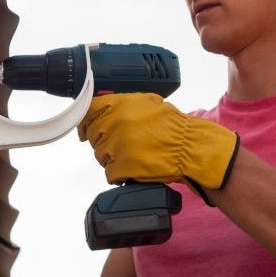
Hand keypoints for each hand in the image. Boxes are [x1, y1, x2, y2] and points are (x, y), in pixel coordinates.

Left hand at [77, 93, 239, 202]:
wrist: (190, 149)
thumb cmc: (173, 127)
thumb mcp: (149, 103)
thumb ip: (123, 104)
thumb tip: (101, 105)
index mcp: (121, 106)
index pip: (89, 111)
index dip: (85, 122)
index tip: (85, 129)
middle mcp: (116, 124)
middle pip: (93, 135)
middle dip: (103, 140)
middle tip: (119, 143)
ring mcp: (118, 147)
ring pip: (100, 155)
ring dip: (112, 157)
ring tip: (131, 155)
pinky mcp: (123, 167)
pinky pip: (110, 172)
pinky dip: (119, 173)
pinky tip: (132, 168)